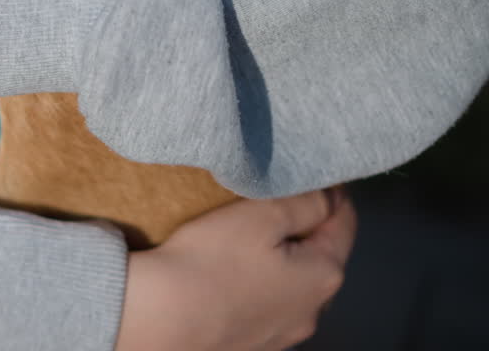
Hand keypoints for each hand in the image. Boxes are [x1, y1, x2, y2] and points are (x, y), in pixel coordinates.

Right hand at [116, 187, 355, 350]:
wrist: (161, 318)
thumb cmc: (213, 260)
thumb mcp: (261, 215)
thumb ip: (305, 202)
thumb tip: (329, 196)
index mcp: (325, 275)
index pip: (345, 222)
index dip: (333, 193)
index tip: (312, 172)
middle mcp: (314, 312)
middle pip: (321, 258)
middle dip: (307, 231)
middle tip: (277, 204)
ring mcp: (284, 336)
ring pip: (295, 288)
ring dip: (284, 265)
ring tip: (253, 244)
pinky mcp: (255, 347)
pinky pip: (267, 309)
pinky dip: (260, 289)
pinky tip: (234, 281)